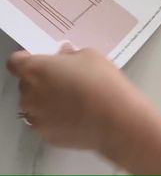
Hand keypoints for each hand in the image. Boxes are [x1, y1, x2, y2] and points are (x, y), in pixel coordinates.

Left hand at [7, 46, 136, 150]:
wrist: (116, 118)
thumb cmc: (101, 82)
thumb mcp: (88, 55)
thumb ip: (70, 55)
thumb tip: (65, 56)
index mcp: (35, 69)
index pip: (15, 62)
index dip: (27, 59)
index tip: (41, 60)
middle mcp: (29, 94)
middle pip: (26, 83)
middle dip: (41, 78)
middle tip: (64, 76)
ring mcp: (37, 117)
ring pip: (35, 103)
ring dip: (46, 98)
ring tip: (72, 96)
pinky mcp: (48, 135)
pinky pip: (46, 121)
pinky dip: (56, 116)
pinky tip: (76, 112)